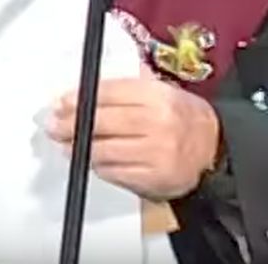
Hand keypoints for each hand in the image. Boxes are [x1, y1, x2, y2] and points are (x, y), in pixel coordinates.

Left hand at [46, 75, 220, 200]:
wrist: (215, 147)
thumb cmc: (182, 116)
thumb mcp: (160, 90)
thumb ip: (126, 90)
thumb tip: (83, 92)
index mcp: (157, 95)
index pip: (108, 93)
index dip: (79, 97)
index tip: (60, 102)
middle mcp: (157, 122)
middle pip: (101, 122)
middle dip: (71, 124)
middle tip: (52, 125)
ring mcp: (156, 152)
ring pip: (104, 151)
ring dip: (79, 148)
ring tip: (66, 144)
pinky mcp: (154, 178)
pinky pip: (116, 173)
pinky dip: (99, 166)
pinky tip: (91, 160)